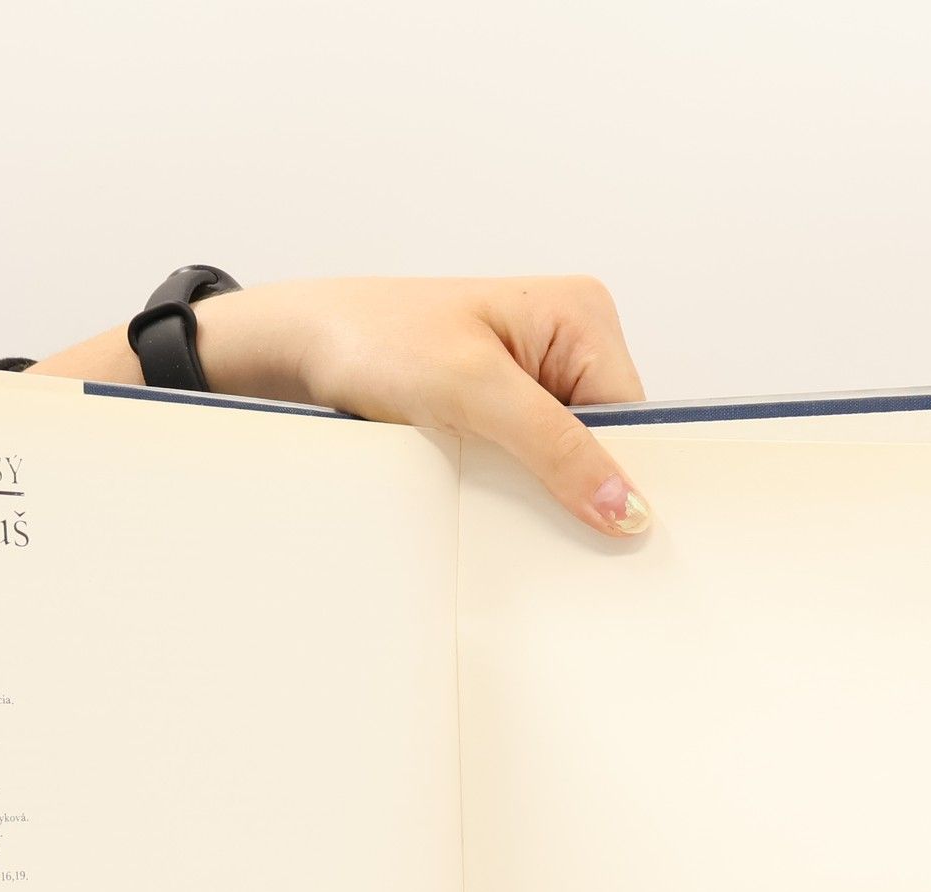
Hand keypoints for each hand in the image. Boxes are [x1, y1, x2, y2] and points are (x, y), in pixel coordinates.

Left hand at [30, 275, 653, 537]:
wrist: (295, 348)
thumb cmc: (373, 341)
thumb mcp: (473, 393)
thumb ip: (557, 448)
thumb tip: (629, 510)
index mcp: (581, 313)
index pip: (635, 416)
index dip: (626, 478)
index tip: (615, 539)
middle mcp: (566, 339)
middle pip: (607, 442)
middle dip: (583, 489)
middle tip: (553, 536)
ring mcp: (532, 376)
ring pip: (567, 460)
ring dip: (543, 494)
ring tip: (507, 510)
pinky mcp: (498, 407)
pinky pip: (529, 463)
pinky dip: (513, 490)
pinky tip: (492, 505)